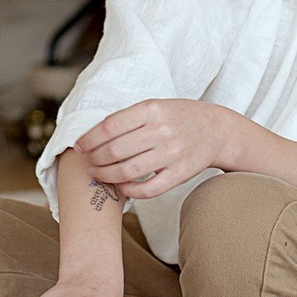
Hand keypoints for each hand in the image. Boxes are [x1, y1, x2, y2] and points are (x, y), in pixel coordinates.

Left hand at [75, 99, 234, 198]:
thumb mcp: (156, 106)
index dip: (89, 139)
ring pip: (128, 170)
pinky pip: (149, 189)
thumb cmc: (179, 117)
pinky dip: (130, 190)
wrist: (217, 130)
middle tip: (89, 163)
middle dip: (95, 159)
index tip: (79, 146)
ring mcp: (172, 153)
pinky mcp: (181, 173)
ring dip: (106, 175)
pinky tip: (122, 186)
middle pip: (115, 150)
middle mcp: (162, 130)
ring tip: (98, 174)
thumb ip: (128, 119)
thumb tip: (92, 135)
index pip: (110, 126)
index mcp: (152, 110)